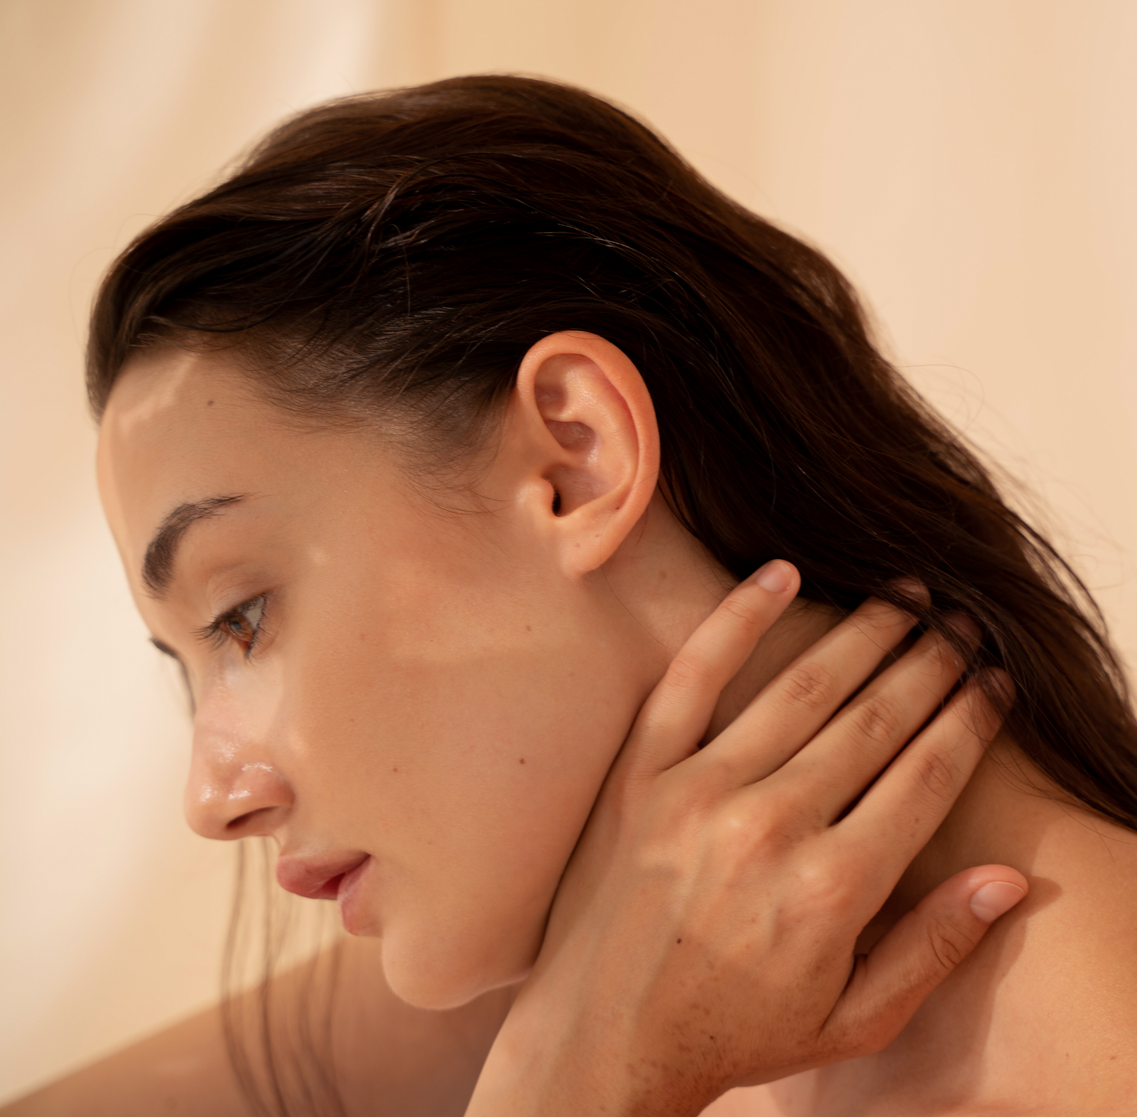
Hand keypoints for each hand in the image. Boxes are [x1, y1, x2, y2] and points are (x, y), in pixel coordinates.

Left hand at [468, 561, 1026, 1115]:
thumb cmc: (733, 1033)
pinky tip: (779, 575)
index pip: (926, 778)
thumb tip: (1009, 879)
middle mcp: (770, 827)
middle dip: (931, 664)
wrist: (604, 1038)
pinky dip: (737, 620)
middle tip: (963, 625)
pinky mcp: (642, 774)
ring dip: (863, 634)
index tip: (996, 684)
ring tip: (905, 596)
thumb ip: (934, 948)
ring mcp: (699, 792)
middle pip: (874, 721)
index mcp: (833, 890)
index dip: (970, 722)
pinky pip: (691, 678)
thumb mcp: (852, 1020)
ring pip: (801, 689)